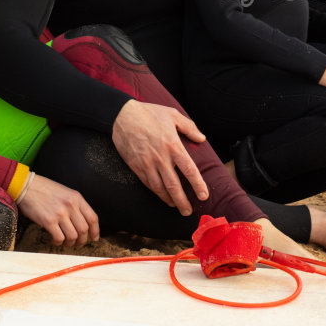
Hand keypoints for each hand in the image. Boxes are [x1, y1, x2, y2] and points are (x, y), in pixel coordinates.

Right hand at [15, 173, 99, 247]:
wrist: (27, 186)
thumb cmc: (45, 189)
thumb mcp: (65, 192)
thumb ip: (75, 205)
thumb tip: (81, 222)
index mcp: (77, 198)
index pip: (93, 218)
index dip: (95, 231)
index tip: (94, 238)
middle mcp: (71, 206)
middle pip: (84, 230)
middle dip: (82, 240)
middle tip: (78, 244)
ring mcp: (60, 214)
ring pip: (73, 236)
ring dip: (70, 243)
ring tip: (66, 243)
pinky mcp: (48, 221)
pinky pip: (59, 238)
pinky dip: (58, 242)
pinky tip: (55, 240)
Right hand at [111, 99, 209, 214]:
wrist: (122, 116)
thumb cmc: (149, 113)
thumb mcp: (173, 115)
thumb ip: (189, 127)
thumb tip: (202, 139)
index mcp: (173, 145)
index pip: (189, 170)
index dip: (198, 184)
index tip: (204, 196)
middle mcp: (161, 158)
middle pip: (174, 185)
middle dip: (182, 201)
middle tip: (189, 211)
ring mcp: (147, 164)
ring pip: (160, 188)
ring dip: (169, 200)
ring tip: (177, 207)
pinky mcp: (136, 166)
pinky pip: (148, 184)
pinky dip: (157, 193)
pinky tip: (162, 197)